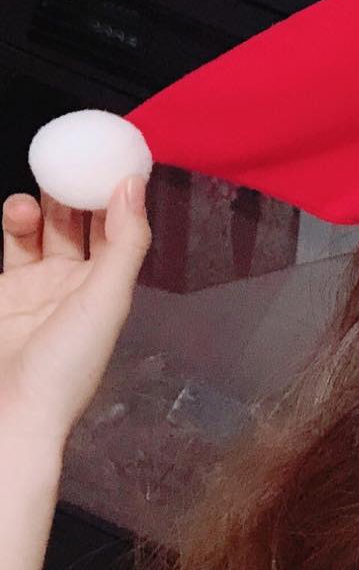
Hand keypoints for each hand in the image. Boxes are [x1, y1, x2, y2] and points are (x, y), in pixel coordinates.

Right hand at [0, 174, 151, 448]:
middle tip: (73, 162)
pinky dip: (14, 222)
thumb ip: (125, 241)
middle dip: (78, 192)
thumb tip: (134, 185)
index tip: (117, 156)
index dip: (121, 194)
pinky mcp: (4, 292)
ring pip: (44, 230)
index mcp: (111, 287)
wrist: (9, 413)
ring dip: (44, 206)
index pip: (121, 230)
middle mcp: (78, 284)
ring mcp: (38, 287)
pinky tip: (17, 210)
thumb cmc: (67, 366)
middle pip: (81, 224)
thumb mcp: (107, 298)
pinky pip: (13, 244)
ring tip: (39, 198)